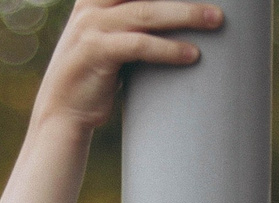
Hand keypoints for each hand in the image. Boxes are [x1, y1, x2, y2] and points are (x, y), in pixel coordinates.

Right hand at [32, 0, 222, 138]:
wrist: (60, 115)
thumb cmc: (94, 77)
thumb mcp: (110, 39)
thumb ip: (132, 22)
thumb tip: (174, 13)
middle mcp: (91, 6)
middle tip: (218, 2)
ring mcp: (90, 27)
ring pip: (146, 12)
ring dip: (185, 14)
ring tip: (215, 20)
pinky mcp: (94, 53)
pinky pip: (139, 45)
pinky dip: (168, 49)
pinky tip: (191, 55)